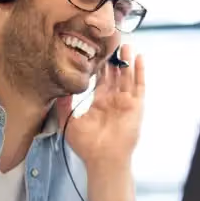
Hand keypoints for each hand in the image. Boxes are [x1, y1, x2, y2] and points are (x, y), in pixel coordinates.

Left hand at [61, 44, 144, 168]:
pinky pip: (140, 85)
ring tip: (125, 44)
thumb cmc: (87, 146)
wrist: (103, 159)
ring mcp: (126, 102)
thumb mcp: (69, 122)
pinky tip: (139, 57)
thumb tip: (59, 88)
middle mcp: (113, 100)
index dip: (99, 65)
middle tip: (111, 41)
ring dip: (127, 60)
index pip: (101, 79)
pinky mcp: (137, 106)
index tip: (96, 50)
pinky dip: (140, 71)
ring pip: (127, 76)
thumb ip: (64, 105)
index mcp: (99, 103)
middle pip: (115, 74)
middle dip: (113, 59)